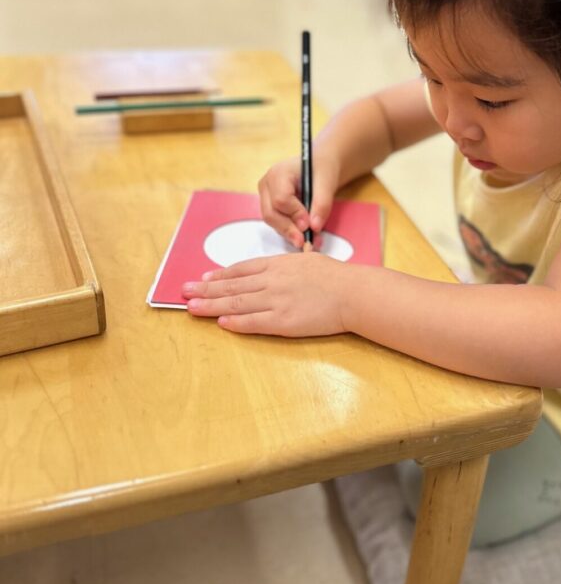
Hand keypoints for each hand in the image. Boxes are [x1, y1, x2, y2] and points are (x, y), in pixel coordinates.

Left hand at [182, 249, 351, 336]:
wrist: (352, 292)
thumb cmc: (335, 277)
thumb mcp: (306, 261)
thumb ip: (285, 267)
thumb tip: (271, 271)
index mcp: (277, 265)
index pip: (241, 269)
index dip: (219, 275)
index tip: (203, 277)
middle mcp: (271, 281)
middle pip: (231, 286)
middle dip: (205, 289)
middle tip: (183, 291)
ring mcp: (276, 301)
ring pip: (236, 303)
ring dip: (211, 305)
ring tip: (192, 307)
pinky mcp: (283, 322)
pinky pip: (254, 322)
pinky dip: (235, 322)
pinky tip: (220, 322)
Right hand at [257, 153, 339, 248]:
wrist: (320, 166)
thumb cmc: (322, 168)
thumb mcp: (327, 182)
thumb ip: (321, 204)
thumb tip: (314, 227)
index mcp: (278, 173)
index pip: (280, 199)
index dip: (295, 214)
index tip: (309, 225)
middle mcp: (267, 185)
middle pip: (271, 214)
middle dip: (289, 229)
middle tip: (307, 241)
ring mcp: (266, 197)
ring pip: (273, 222)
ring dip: (291, 233)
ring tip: (311, 241)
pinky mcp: (271, 207)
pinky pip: (277, 223)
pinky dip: (291, 231)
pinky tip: (306, 236)